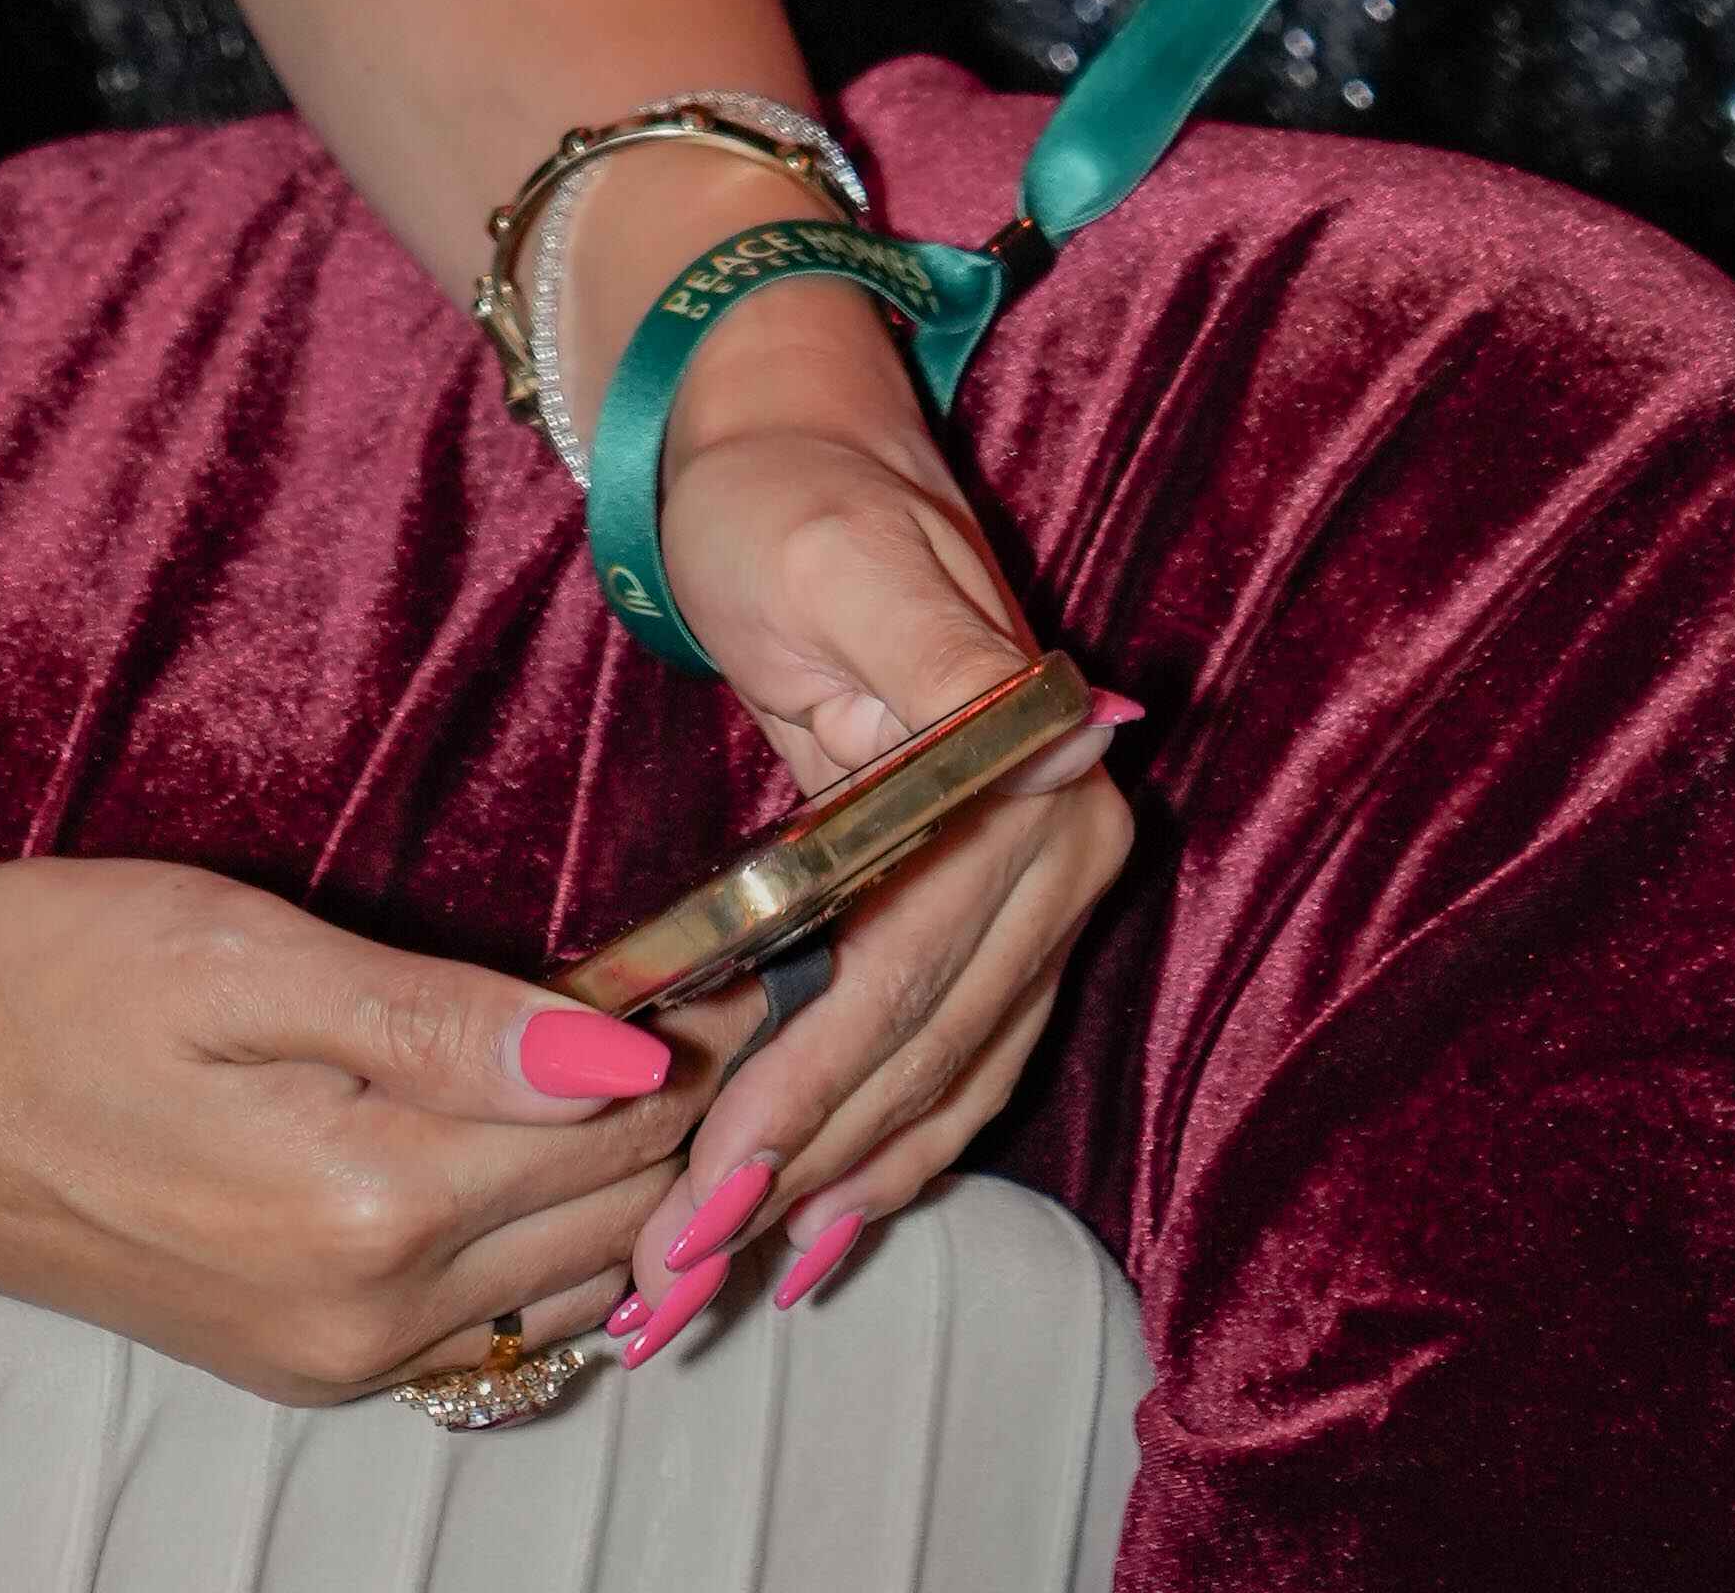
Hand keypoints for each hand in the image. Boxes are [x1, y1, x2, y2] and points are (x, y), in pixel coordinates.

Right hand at [0, 831, 695, 1404]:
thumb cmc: (38, 979)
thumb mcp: (237, 953)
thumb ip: (440, 1020)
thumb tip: (630, 1056)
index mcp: (369, 1206)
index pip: (619, 1137)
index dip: (697, 1033)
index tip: (743, 943)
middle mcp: (370, 1317)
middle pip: (612, 1224)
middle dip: (690, 1117)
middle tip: (733, 987)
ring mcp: (331, 1355)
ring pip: (563, 1287)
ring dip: (628, 1188)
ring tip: (663, 1057)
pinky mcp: (293, 1356)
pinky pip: (483, 1320)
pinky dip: (545, 1240)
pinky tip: (545, 1149)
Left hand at [603, 318, 1130, 1356]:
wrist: (783, 442)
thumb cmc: (784, 492)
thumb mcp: (833, 556)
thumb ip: (934, 657)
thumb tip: (1058, 740)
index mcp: (1035, 770)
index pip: (915, 970)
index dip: (812, 1086)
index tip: (705, 1178)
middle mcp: (1064, 842)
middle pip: (925, 1050)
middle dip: (797, 1173)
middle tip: (671, 1280)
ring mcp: (1033, 891)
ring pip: (937, 1087)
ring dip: (829, 1196)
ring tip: (706, 1293)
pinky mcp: (980, 919)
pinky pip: (940, 1069)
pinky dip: (874, 1158)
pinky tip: (802, 1237)